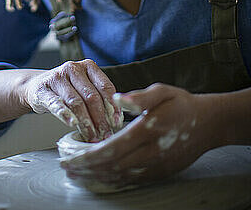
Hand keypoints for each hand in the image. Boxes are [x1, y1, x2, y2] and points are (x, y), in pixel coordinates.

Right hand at [20, 59, 121, 141]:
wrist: (36, 86)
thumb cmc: (66, 90)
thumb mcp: (84, 88)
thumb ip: (99, 99)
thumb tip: (116, 121)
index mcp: (88, 66)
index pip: (105, 86)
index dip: (112, 106)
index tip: (116, 123)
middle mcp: (73, 68)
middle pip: (91, 96)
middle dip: (100, 119)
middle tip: (104, 136)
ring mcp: (57, 78)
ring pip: (76, 102)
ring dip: (86, 122)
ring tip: (91, 136)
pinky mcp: (43, 89)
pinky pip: (56, 103)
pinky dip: (66, 115)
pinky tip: (72, 124)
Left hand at [60, 83, 223, 187]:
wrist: (209, 124)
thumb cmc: (182, 105)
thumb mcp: (163, 92)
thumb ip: (139, 97)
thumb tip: (117, 99)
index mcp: (148, 131)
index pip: (112, 148)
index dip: (89, 155)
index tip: (70, 154)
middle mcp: (150, 153)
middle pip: (112, 167)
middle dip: (86, 169)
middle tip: (65, 166)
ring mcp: (155, 167)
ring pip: (120, 177)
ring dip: (95, 177)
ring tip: (75, 174)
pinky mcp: (159, 173)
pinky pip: (131, 181)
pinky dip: (111, 182)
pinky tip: (98, 178)